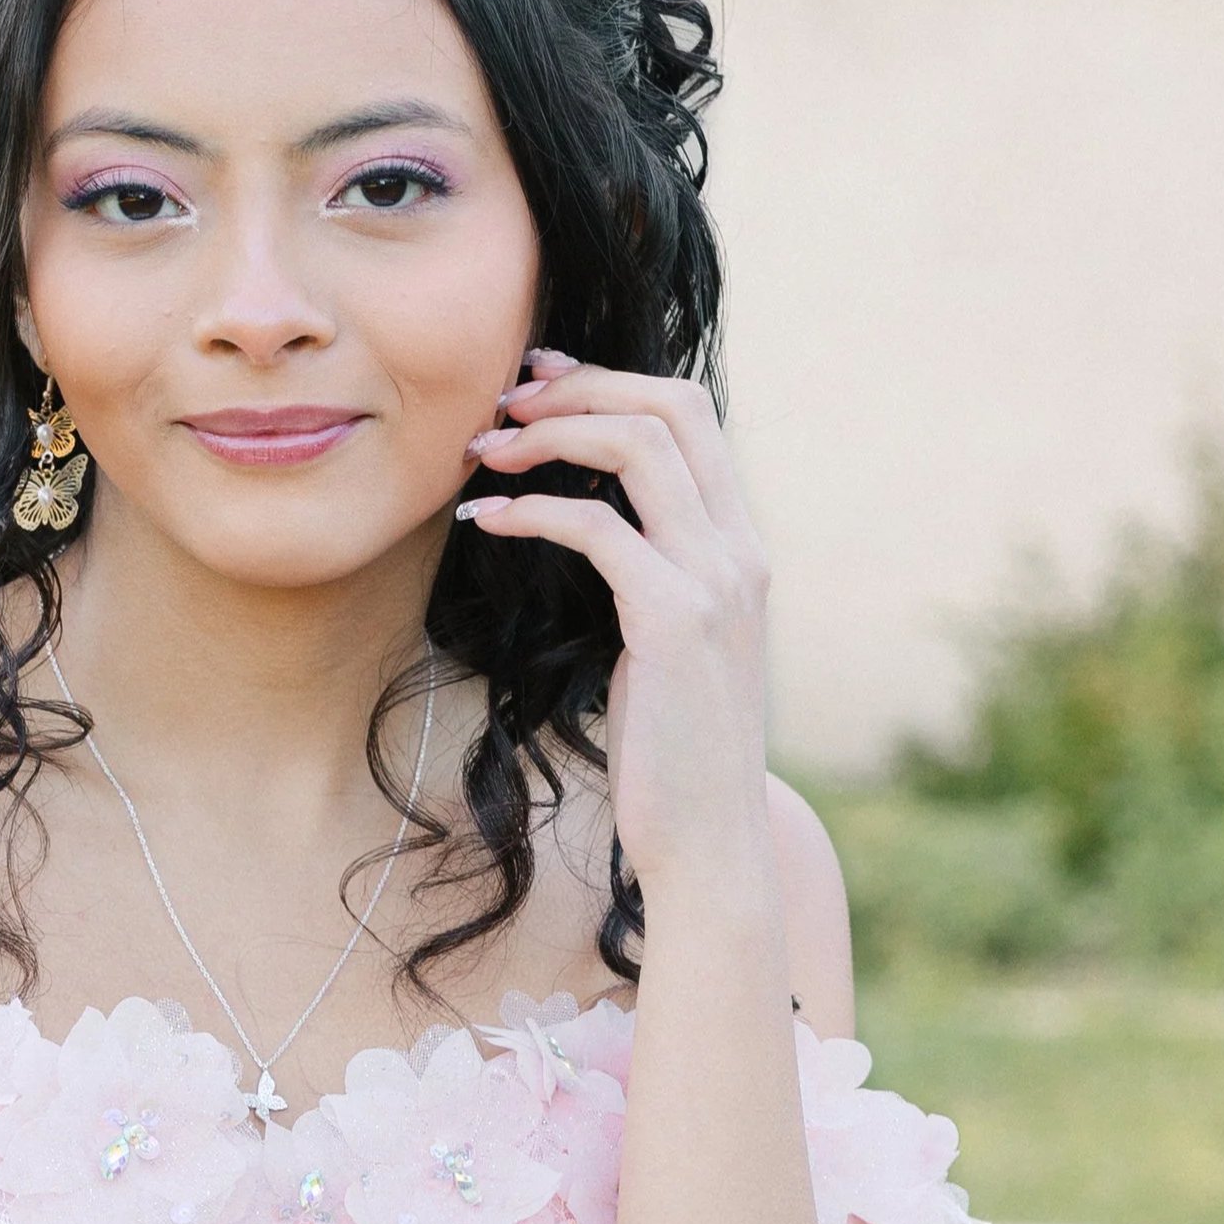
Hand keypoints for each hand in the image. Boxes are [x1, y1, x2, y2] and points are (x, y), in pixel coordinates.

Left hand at [457, 351, 771, 889]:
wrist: (710, 840)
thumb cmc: (672, 754)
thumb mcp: (669, 648)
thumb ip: (649, 579)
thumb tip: (589, 531)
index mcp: (741, 548)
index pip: (691, 415)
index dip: (610, 382)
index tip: (538, 383)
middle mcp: (740, 551)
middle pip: (671, 406)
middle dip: (579, 386)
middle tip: (501, 399)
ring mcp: (715, 582)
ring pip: (638, 447)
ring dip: (549, 433)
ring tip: (481, 450)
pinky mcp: (673, 620)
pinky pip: (597, 526)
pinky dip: (531, 508)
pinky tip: (485, 519)